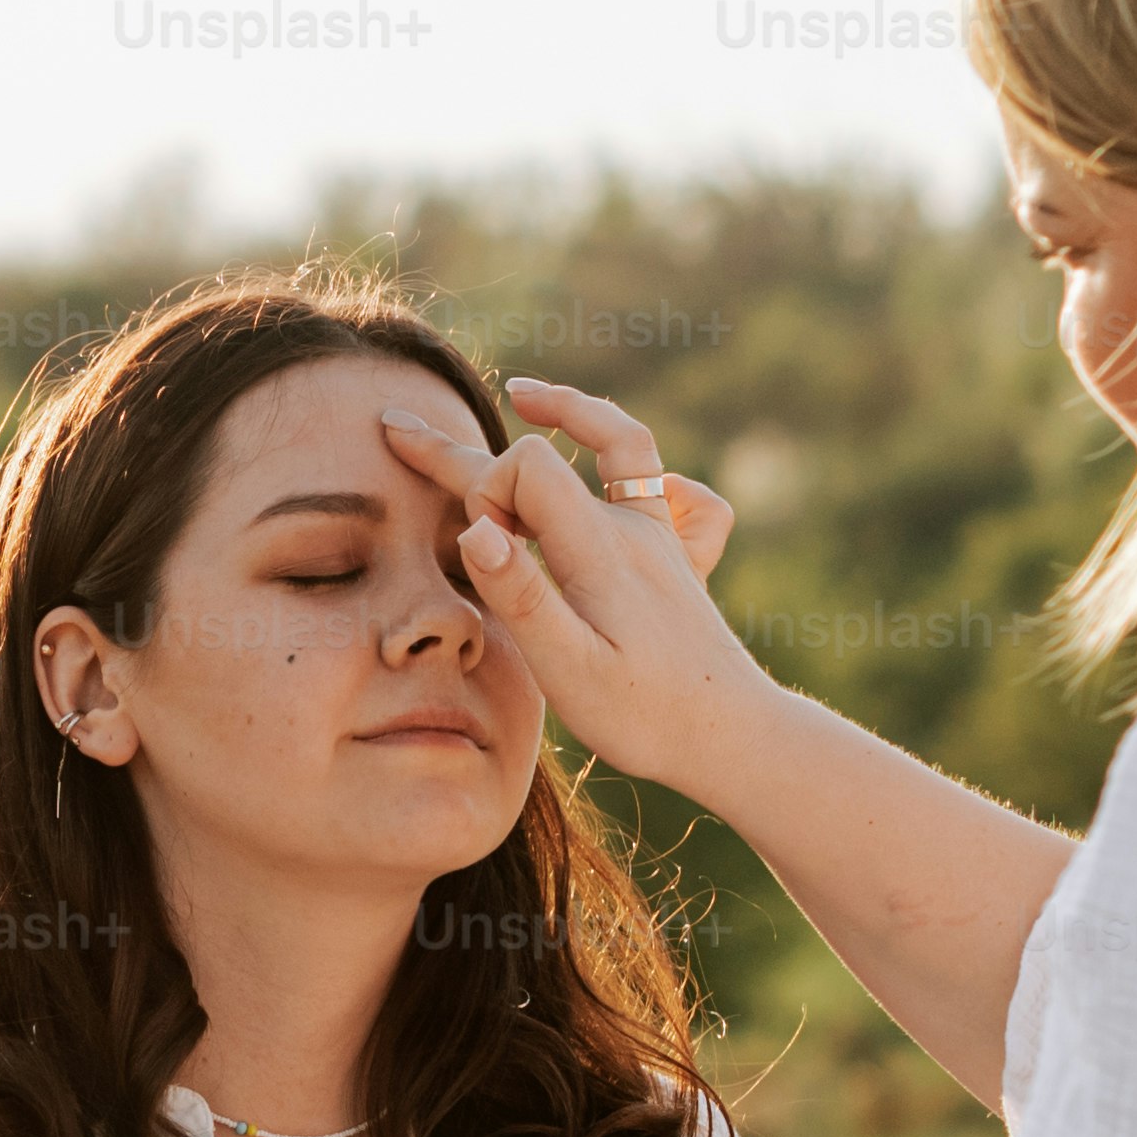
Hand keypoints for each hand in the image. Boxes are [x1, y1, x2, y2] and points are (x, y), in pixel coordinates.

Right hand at [379, 381, 775, 794]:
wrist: (735, 740)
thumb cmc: (646, 716)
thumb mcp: (568, 670)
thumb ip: (521, 596)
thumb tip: (475, 530)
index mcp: (598, 547)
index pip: (525, 467)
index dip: (484, 492)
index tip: (479, 552)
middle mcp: (633, 529)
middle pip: (551, 454)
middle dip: (468, 444)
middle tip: (401, 428)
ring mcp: (662, 542)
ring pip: (620, 448)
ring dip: (572, 416)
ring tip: (526, 396)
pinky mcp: (681, 566)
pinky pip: (680, 498)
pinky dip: (651, 475)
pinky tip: (639, 482)